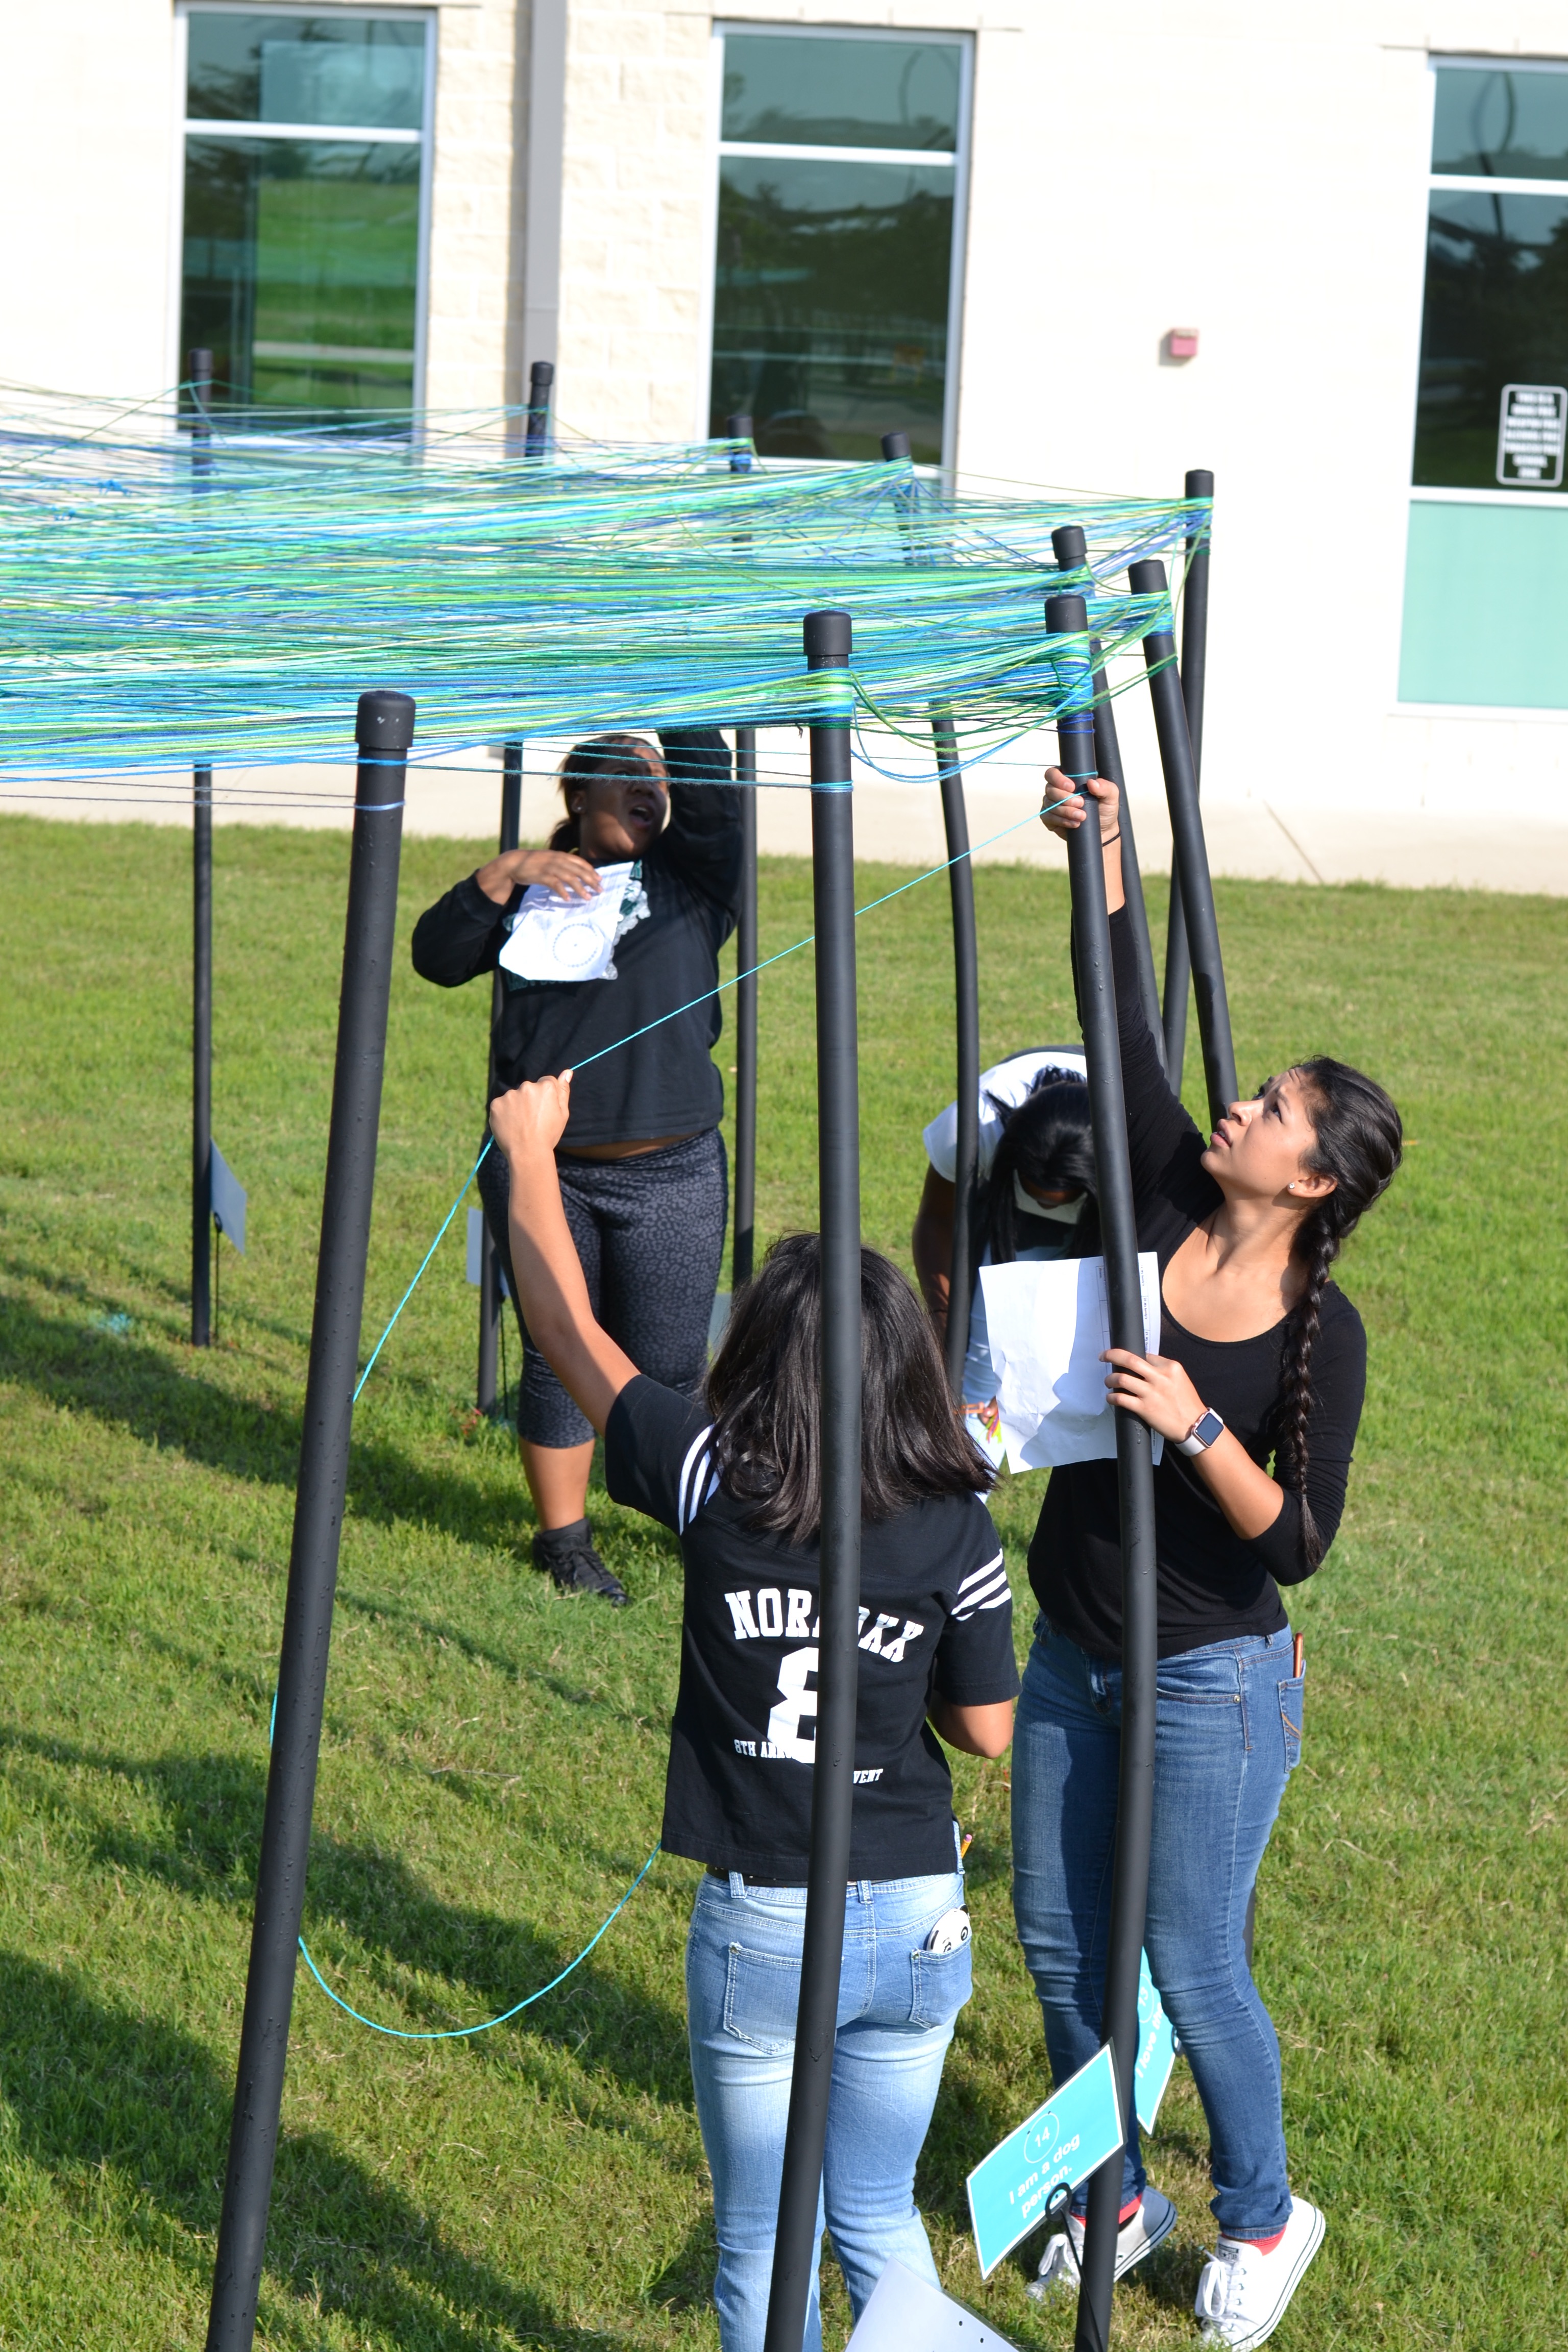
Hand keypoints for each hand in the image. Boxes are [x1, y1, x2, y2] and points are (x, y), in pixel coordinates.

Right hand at [475, 847, 601, 905]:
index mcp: (560, 855)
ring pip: (569, 877)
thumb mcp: (550, 860)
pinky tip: (568, 899)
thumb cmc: (533, 863)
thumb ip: (561, 864)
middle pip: (578, 870)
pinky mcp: (541, 875)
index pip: (580, 862)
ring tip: (588, 897)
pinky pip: (555, 884)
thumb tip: (574, 871)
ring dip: (580, 888)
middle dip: (591, 880)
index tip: (600, 879)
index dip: (591, 870)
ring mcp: (550, 867)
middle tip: (600, 890)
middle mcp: (557, 860)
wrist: (513, 863)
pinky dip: (562, 891)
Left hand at [490, 1072, 572, 1161]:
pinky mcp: (496, 1104)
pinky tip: (511, 1126)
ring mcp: (510, 1095)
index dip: (546, 1098)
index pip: (546, 1083)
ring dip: (517, 1107)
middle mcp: (527, 1086)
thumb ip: (563, 1091)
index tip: (544, 1112)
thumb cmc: (548, 1135)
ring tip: (521, 1126)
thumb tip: (567, 1072)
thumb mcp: (562, 1114)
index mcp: (546, 1087)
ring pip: (514, 1098)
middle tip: (533, 1121)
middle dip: (530, 1101)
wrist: (528, 1153)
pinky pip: (501, 1106)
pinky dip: (504, 1114)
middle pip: (529, 1089)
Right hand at [1041, 768, 1119, 840]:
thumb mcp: (1111, 795)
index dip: (1058, 779)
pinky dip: (1062, 821)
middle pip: (1050, 789)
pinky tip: (1074, 823)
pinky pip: (1049, 817)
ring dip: (1066, 811)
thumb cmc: (1104, 809)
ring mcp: (1052, 805)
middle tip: (1081, 803)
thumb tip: (1092, 783)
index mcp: (1067, 779)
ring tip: (1082, 816)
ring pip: (1050, 805)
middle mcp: (1056, 790)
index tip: (1072, 787)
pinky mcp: (1050, 819)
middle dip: (1065, 798)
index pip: (1053, 773)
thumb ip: (1105, 786)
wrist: (1102, 830)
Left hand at [1101, 1347, 1205, 1440]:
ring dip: (1110, 1379)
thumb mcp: (1180, 1379)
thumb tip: (1144, 1367)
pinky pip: (1121, 1399)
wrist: (1194, 1426)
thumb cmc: (1187, 1403)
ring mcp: (1151, 1393)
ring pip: (1121, 1378)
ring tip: (1109, 1382)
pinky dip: (1112, 1397)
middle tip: (1104, 1356)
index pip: (1144, 1355)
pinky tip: (1110, 1398)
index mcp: (1171, 1367)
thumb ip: (1163, 1372)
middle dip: (1112, 1355)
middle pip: (1129, 1359)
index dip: (1131, 1357)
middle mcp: (1160, 1377)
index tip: (1122, 1358)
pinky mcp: (1144, 1408)